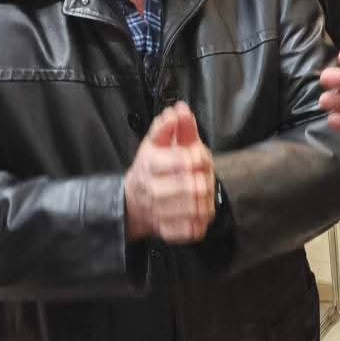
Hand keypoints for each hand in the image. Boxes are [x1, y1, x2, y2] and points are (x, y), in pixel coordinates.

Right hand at [123, 102, 215, 243]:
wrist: (134, 201)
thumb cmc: (151, 167)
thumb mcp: (158, 143)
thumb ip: (171, 127)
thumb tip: (178, 109)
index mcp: (150, 164)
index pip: (181, 161)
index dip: (197, 158)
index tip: (200, 157)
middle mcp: (152, 189)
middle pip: (189, 186)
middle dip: (204, 180)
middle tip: (205, 177)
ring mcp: (158, 212)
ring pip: (192, 209)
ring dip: (205, 200)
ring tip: (204, 193)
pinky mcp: (166, 231)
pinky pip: (189, 230)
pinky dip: (198, 223)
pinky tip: (199, 212)